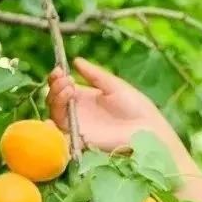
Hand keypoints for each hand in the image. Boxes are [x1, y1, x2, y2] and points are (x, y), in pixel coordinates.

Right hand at [46, 57, 172, 152]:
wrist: (147, 128)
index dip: (57, 78)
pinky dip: (54, 124)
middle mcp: (78, 112)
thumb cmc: (136, 106)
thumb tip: (76, 60)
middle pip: (54, 99)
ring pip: (54, 113)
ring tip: (69, 89)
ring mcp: (78, 126)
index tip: (60, 70)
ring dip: (56, 99)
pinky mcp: (79, 140)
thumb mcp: (114, 85)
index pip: (62, 87)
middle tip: (66, 80)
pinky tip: (59, 111)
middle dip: (55, 87)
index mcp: (85, 98)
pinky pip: (60, 135)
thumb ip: (95, 74)